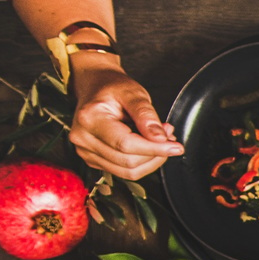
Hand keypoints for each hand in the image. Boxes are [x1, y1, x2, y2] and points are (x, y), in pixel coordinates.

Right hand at [67, 59, 181, 179]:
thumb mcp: (133, 93)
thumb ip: (147, 115)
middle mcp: (83, 138)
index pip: (126, 144)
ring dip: (151, 160)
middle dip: (155, 153)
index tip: (176, 147)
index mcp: (89, 119)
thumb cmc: (113, 88)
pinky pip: (123, 172)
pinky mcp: (93, 159)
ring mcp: (85, 151)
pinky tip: (147, 146)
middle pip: (128, 161)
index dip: (154, 148)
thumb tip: (160, 139)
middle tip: (169, 136)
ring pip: (128, 171)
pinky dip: (142, 163)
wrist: (96, 87)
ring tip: (160, 140)